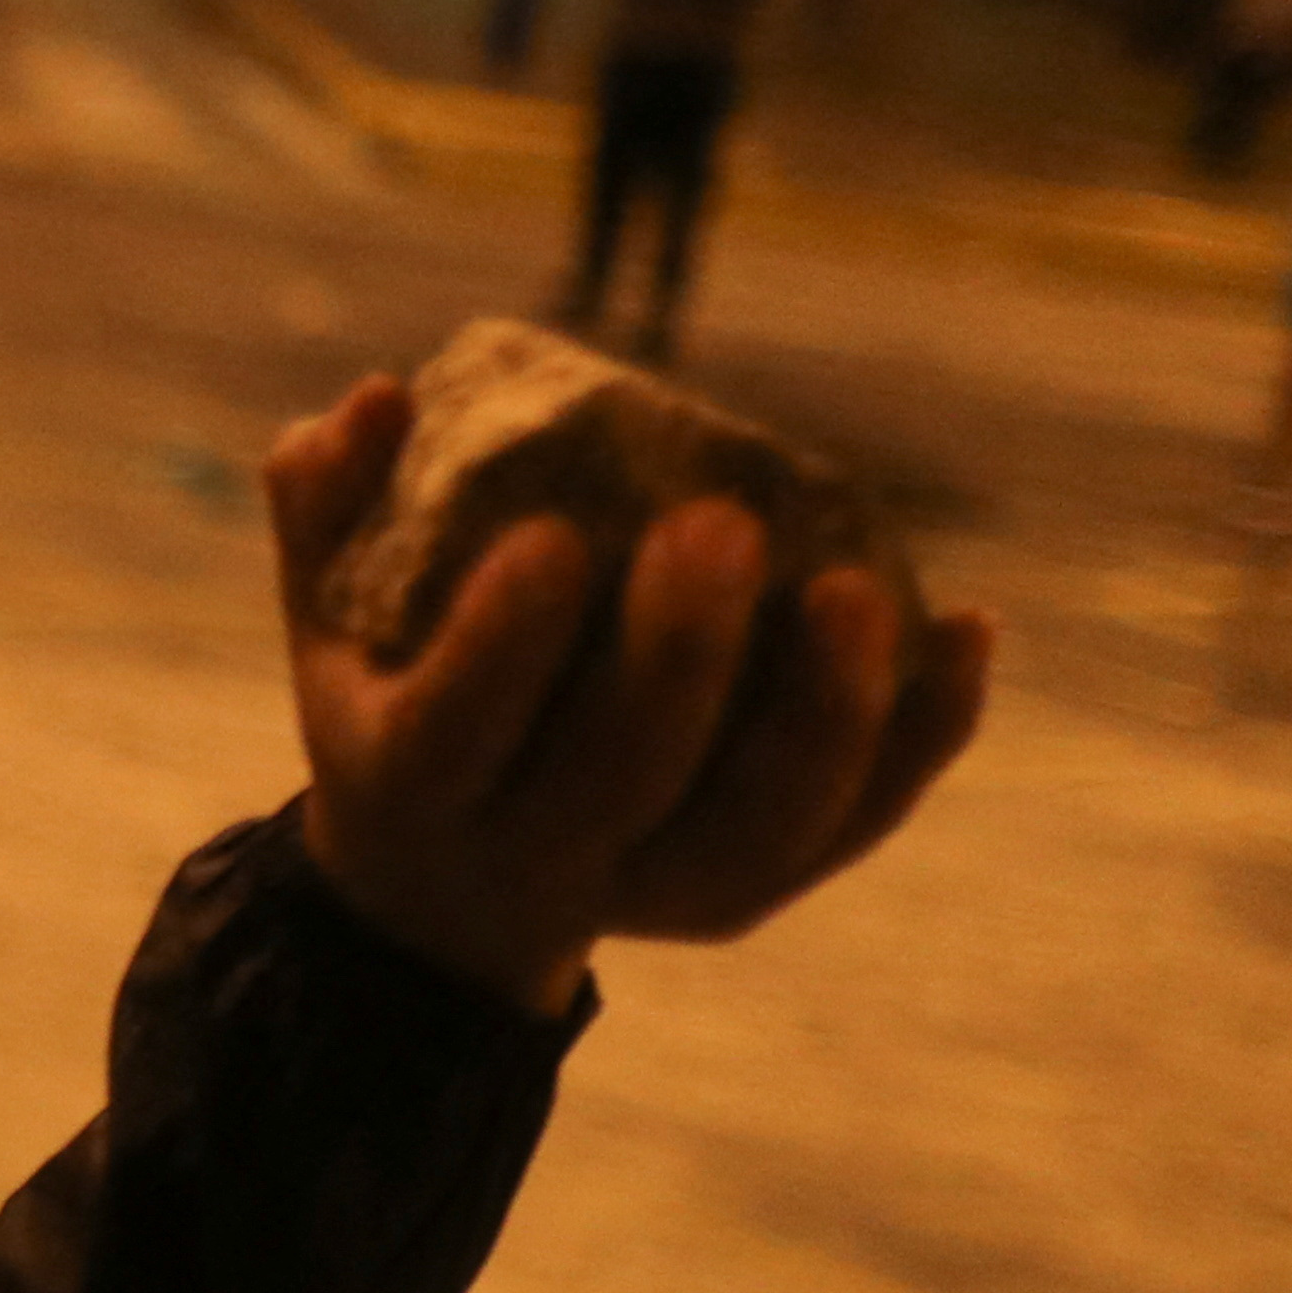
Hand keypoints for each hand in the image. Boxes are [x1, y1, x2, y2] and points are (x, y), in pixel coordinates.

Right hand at [263, 377, 991, 1018]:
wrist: (447, 886)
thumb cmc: (392, 697)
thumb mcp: (329, 614)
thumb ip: (326, 503)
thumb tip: (377, 399)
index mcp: (409, 782)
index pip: (454, 728)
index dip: (504, 643)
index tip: (555, 535)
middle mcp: (529, 854)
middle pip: (619, 777)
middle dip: (679, 656)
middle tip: (720, 524)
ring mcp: (649, 886)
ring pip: (755, 827)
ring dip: (823, 714)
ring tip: (862, 590)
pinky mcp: (745, 894)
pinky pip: (848, 831)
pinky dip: (918, 741)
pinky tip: (965, 632)